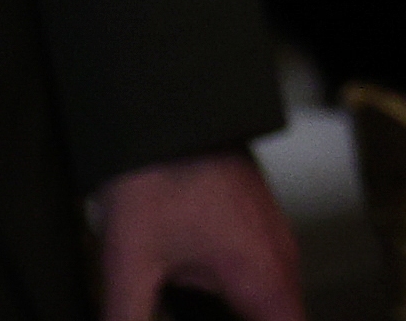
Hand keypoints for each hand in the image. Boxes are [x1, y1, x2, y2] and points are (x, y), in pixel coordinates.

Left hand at [97, 150, 304, 320]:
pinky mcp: (256, 230)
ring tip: (189, 311)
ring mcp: (271, 242)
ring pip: (273, 305)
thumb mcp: (130, 263)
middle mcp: (278, 260)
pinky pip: (263, 283)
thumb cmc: (158, 174)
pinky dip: (243, 306)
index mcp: (261, 275)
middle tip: (184, 315)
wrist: (171, 106)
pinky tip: (196, 306)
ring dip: (247, 316)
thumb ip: (127, 319)